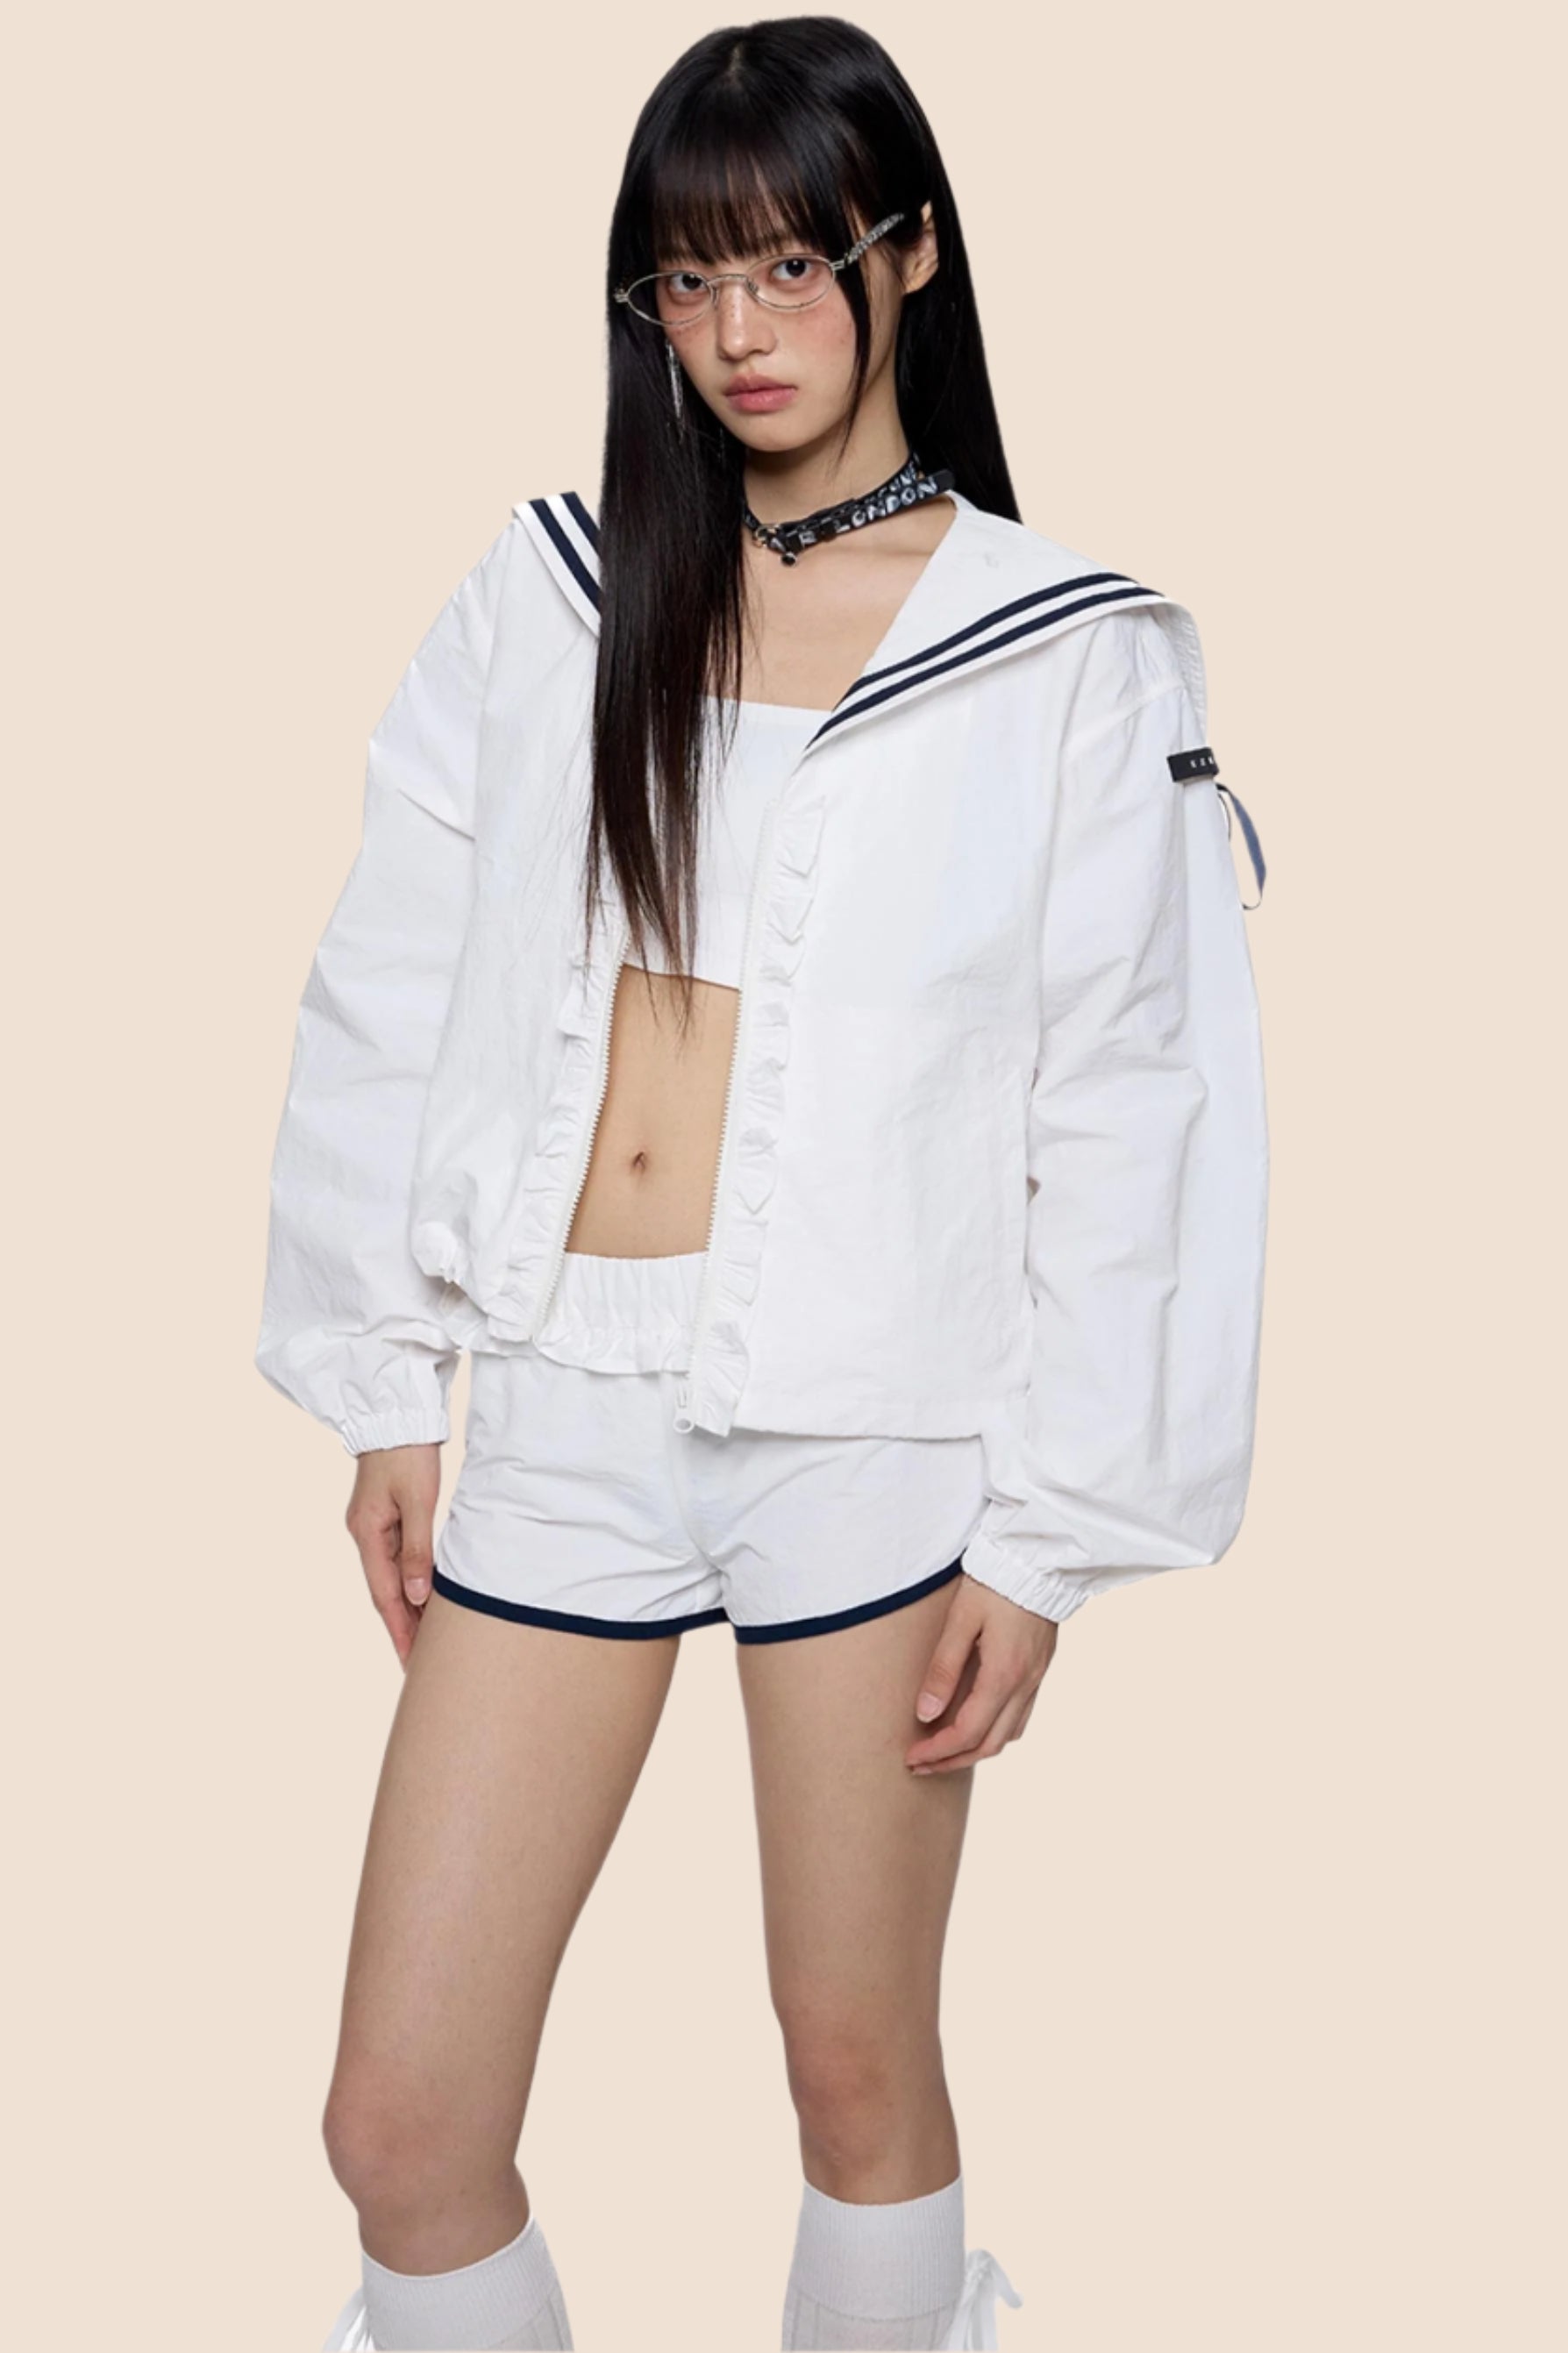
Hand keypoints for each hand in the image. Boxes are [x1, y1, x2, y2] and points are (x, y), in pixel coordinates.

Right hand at [344, 1443, 442, 1665]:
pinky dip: (408, 1581)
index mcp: (367, 1534)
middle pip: (383, 1591)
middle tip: (419, 1662)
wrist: (398, 1413)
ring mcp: (373, 1525)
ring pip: (390, 1576)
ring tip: (424, 1638)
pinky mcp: (385, 1515)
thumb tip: (415, 1597)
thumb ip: (418, 1550)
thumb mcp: (418, 1501)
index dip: (399, 1630)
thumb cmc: (408, 1453)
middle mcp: (365, 1534)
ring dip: (405, 1606)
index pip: (384, 1594)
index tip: (411, 1661)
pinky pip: (396, 1558)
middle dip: (401, 1626)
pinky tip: (422, 1595)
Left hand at [905, 1574, 1058, 1773]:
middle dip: (952, 1761)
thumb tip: (924, 1713)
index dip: (937, 1751)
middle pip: (988, 1745)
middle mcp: (1024, 1685)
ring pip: (1008, 1736)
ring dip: (974, 1750)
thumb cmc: (995, 1583)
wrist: (1039, 1560)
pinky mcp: (1039, 1671)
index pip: (967, 1733)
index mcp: (1003, 1675)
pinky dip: (995, 1733)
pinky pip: (1020, 1718)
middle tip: (920, 1764)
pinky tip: (976, 1725)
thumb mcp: (961, 1620)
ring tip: (943, 1750)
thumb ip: (943, 1668)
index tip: (911, 1757)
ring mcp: (1036, 1680)